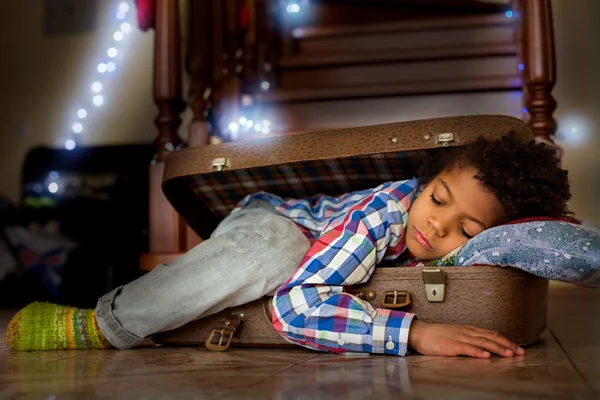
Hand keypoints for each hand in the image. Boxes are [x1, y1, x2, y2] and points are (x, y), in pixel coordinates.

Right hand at [407, 320, 524, 358]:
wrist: (420, 333)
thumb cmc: (437, 336)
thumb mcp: (457, 335)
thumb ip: (470, 339)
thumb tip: (486, 348)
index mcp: (469, 330)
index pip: (492, 333)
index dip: (506, 340)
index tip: (518, 348)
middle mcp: (467, 332)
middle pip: (491, 336)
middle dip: (507, 344)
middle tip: (520, 352)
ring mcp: (460, 337)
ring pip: (482, 342)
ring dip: (497, 348)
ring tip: (509, 354)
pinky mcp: (451, 345)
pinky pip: (467, 348)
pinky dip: (478, 351)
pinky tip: (485, 356)